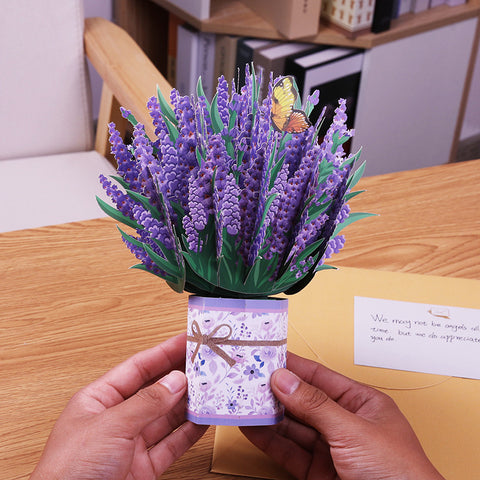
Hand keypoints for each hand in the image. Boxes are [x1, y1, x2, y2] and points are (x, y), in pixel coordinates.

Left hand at [30, 333, 206, 479]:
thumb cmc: (68, 472)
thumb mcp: (111, 426)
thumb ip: (147, 403)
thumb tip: (175, 381)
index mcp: (99, 400)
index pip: (138, 368)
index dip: (164, 352)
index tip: (186, 340)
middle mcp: (116, 419)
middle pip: (155, 390)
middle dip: (180, 377)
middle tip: (205, 363)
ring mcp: (130, 444)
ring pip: (166, 417)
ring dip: (188, 403)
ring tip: (210, 389)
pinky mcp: (143, 467)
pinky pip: (172, 443)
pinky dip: (189, 432)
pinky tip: (203, 420)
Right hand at [241, 352, 444, 479]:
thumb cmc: (398, 473)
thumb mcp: (353, 431)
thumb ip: (315, 406)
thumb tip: (284, 380)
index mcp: (360, 403)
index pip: (320, 377)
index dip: (294, 366)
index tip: (268, 355)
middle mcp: (343, 422)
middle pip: (303, 401)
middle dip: (276, 390)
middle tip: (248, 378)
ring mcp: (330, 448)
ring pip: (293, 427)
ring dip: (269, 416)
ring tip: (244, 401)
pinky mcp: (318, 472)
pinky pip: (290, 452)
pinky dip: (270, 441)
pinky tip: (253, 429)